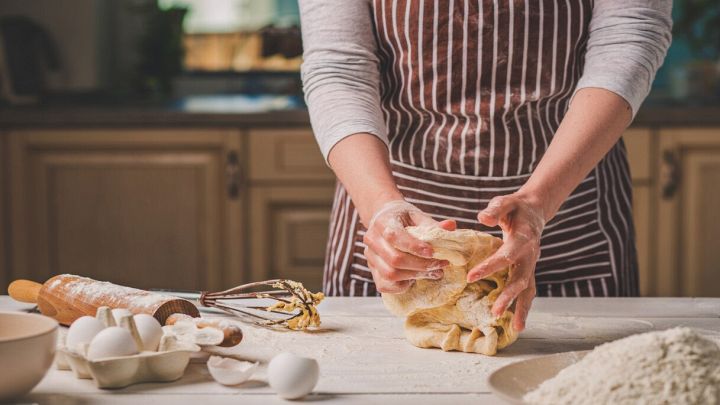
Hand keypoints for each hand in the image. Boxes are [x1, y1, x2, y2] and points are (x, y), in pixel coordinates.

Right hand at [364, 200, 456, 293]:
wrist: (383, 219)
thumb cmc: (403, 218)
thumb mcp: (417, 216)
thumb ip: (432, 224)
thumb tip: (450, 227)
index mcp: (382, 222)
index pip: (394, 236)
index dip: (414, 247)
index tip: (432, 252)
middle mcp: (372, 240)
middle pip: (394, 259)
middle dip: (420, 265)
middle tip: (440, 265)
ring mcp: (370, 257)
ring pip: (390, 274)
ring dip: (414, 276)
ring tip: (433, 272)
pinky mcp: (372, 270)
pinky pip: (384, 285)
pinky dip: (402, 285)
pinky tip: (415, 278)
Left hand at [466, 193, 546, 331]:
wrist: (534, 212)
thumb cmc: (515, 208)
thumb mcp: (505, 203)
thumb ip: (495, 210)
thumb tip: (482, 219)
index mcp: (523, 239)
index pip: (506, 256)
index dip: (489, 267)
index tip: (471, 276)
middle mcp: (530, 256)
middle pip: (520, 279)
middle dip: (508, 296)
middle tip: (494, 311)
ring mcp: (531, 266)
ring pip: (528, 290)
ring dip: (521, 308)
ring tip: (516, 328)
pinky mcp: (528, 271)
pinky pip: (527, 292)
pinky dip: (523, 307)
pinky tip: (517, 324)